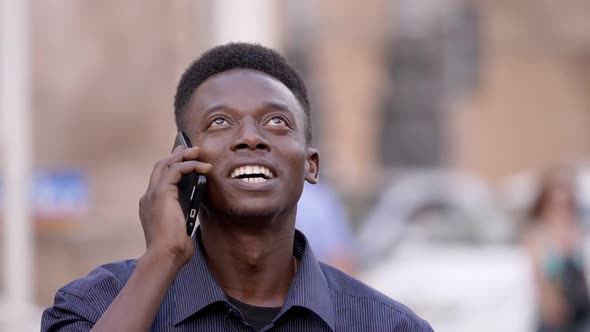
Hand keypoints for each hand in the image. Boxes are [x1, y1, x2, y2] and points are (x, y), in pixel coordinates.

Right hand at [139, 146, 211, 266]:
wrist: (165, 255)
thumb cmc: (173, 248)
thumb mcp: (180, 226)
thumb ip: (183, 214)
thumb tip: (194, 207)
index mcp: (150, 204)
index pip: (160, 179)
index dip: (171, 166)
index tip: (183, 159)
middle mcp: (148, 196)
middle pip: (160, 167)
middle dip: (176, 155)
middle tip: (191, 149)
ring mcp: (152, 194)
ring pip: (166, 164)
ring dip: (184, 156)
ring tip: (199, 153)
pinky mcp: (161, 193)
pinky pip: (176, 170)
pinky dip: (190, 165)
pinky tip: (203, 167)